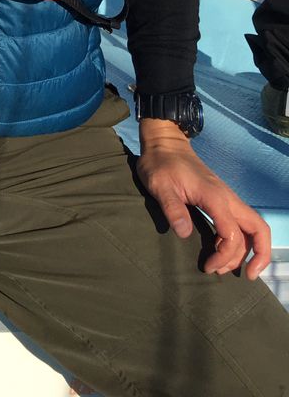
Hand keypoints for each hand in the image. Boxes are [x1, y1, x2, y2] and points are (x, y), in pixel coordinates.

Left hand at [136, 120, 270, 278]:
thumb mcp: (159, 186)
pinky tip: (221, 250)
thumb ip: (173, 209)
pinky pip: (240, 223)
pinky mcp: (221, 199)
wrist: (165, 143)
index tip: (208, 267)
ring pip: (252, 227)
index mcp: (215, 197)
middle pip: (259, 229)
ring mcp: (226, 198)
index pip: (233, 234)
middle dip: (259, 255)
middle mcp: (227, 198)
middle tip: (246, 276)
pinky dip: (238, 241)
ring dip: (246, 250)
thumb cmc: (160, 164)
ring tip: (225, 267)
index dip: (225, 256)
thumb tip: (184, 234)